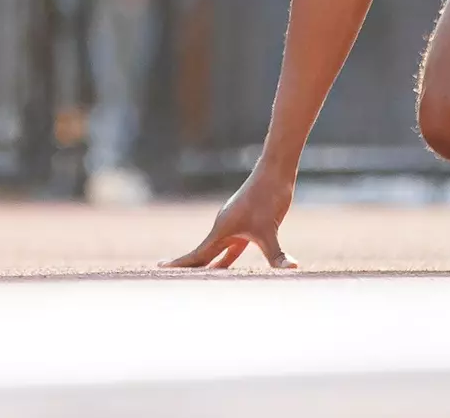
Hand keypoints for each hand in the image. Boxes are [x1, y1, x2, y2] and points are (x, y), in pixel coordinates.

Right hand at [160, 169, 298, 269]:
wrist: (275, 170)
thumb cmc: (269, 195)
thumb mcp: (271, 229)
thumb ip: (277, 254)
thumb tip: (291, 268)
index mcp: (222, 231)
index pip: (197, 255)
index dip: (180, 265)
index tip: (158, 269)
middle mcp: (223, 227)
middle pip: (203, 254)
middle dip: (189, 268)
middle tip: (169, 278)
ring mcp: (234, 224)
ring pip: (217, 251)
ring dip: (208, 265)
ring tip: (197, 278)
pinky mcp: (246, 223)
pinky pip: (231, 246)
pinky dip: (226, 258)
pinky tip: (225, 266)